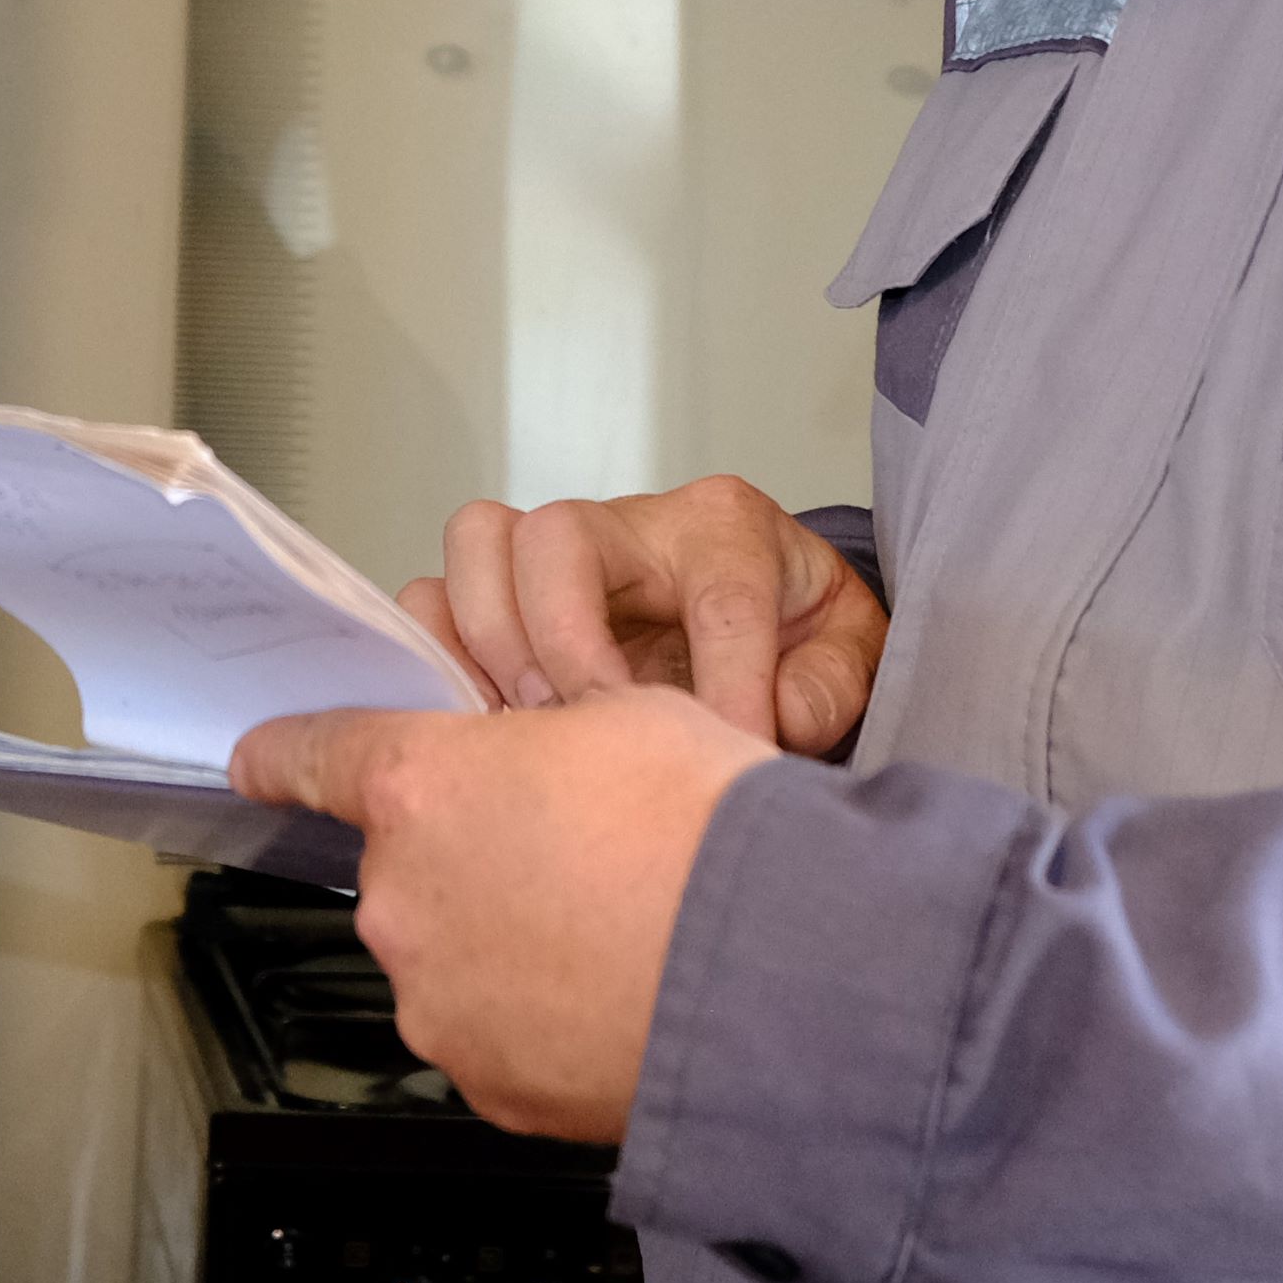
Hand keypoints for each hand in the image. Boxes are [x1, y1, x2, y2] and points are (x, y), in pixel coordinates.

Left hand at [230, 686, 771, 1139]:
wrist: (778, 969)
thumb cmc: (712, 830)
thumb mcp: (630, 715)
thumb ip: (547, 734)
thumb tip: (548, 752)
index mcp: (421, 787)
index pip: (314, 757)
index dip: (283, 755)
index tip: (257, 762)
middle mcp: (402, 899)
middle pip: (406, 870)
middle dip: (470, 862)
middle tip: (574, 858)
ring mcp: (438, 1002)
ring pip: (450, 960)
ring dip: (507, 947)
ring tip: (613, 936)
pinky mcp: (487, 1085)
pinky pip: (497, 1038)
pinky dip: (541, 1023)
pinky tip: (617, 998)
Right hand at [409, 476, 885, 756]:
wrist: (773, 627)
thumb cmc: (800, 639)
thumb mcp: (848, 656)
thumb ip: (826, 689)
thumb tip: (769, 722)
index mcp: (729, 532)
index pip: (719, 596)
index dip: (728, 685)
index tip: (730, 754)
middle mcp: (633, 527)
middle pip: (556, 535)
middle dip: (561, 638)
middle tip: (589, 722)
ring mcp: (558, 555)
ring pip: (479, 544)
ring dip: (490, 644)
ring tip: (531, 723)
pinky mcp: (505, 595)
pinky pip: (434, 597)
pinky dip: (443, 660)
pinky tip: (490, 726)